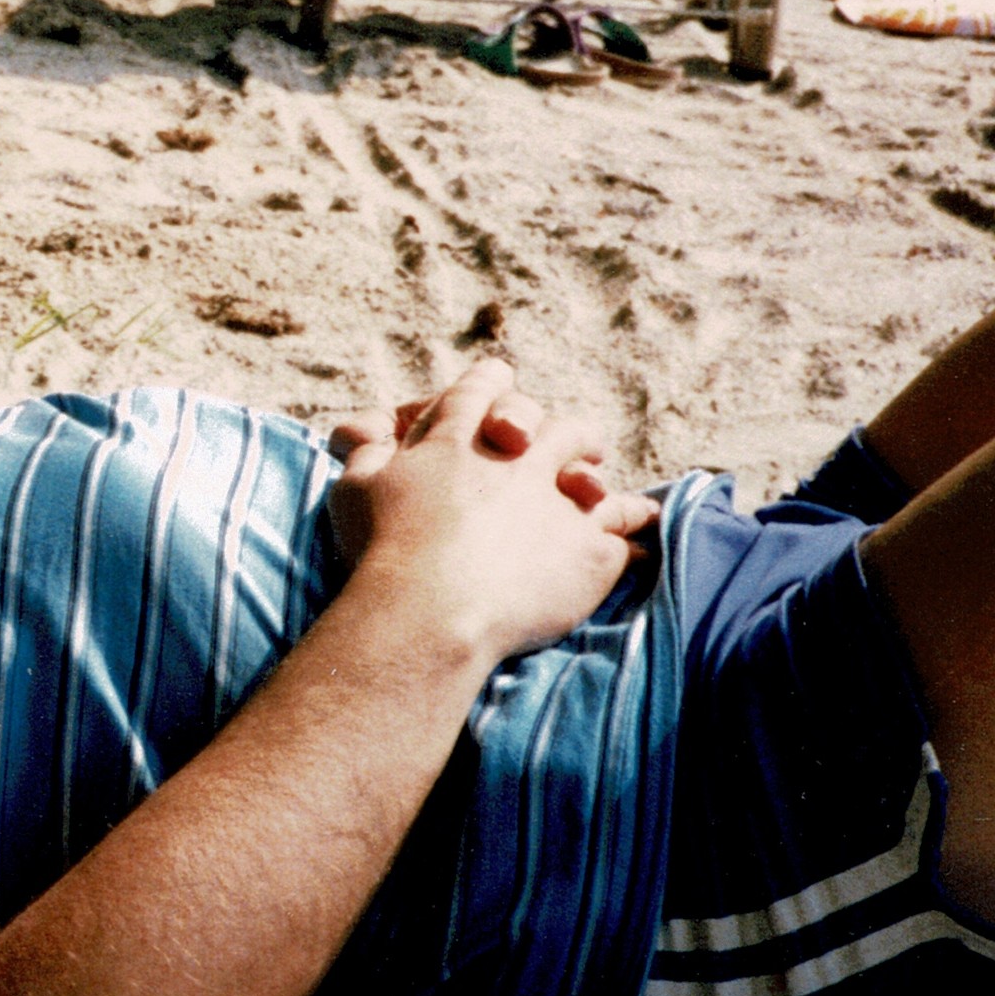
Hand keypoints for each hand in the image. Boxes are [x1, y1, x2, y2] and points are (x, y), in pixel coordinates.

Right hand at [325, 360, 655, 665]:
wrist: (431, 610)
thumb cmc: (382, 546)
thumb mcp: (355, 485)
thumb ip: (369, 449)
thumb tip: (370, 431)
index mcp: (458, 434)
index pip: (483, 386)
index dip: (489, 385)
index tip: (495, 388)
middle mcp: (517, 455)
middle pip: (553, 423)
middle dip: (556, 431)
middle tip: (557, 446)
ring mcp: (559, 497)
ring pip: (592, 467)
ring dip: (593, 471)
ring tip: (596, 486)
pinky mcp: (591, 545)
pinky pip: (624, 528)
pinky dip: (631, 529)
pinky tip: (639, 534)